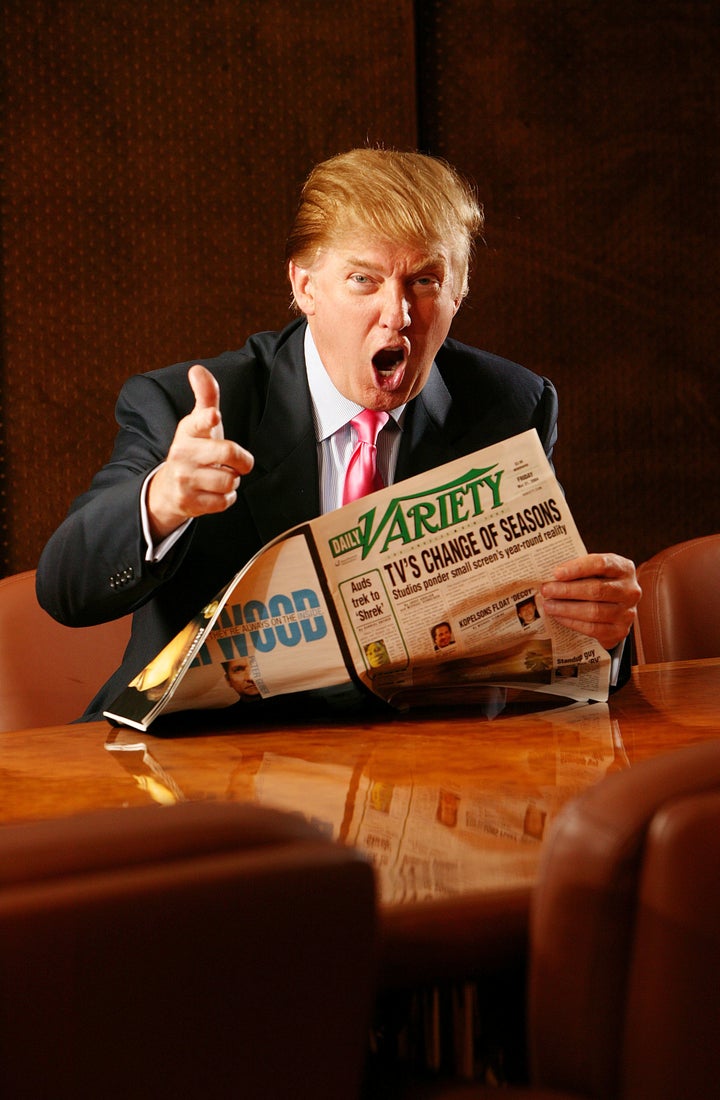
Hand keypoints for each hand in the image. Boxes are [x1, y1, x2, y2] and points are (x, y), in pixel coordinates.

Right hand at [147, 364, 253, 539]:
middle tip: (239, 462)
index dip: (208, 419)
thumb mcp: (198, 423)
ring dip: (233, 480)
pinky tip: (216, 491)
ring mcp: (184, 479)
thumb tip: (198, 369)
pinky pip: (224, 502)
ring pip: (229, 481)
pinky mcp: (189, 502)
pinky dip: (227, 498)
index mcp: (188, 430)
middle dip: (242, 460)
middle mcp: (182, 453)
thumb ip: (205, 396)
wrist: (170, 488)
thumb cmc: (194, 449)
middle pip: (227, 453)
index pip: (199, 422)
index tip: (215, 416)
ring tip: (221, 476)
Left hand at [540, 553, 640, 650]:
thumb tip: (550, 575)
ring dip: (566, 608)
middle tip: (546, 590)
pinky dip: (572, 622)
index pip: (601, 564)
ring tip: (548, 605)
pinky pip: (593, 628)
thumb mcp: (596, 572)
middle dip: (567, 590)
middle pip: (596, 590)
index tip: (556, 573)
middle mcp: (630, 590)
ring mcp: (627, 612)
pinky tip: (558, 616)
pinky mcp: (620, 631)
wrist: (617, 609)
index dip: (578, 568)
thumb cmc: (600, 584)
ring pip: (593, 611)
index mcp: (624, 568)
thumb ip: (579, 570)